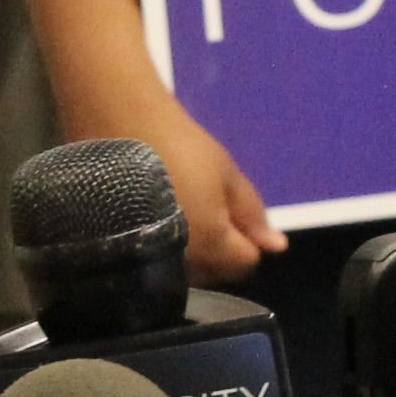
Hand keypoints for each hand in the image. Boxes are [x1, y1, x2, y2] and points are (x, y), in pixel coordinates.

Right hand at [76, 88, 283, 285]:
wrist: (119, 124)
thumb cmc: (181, 144)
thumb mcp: (227, 173)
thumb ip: (252, 213)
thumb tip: (277, 247)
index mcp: (213, 244)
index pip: (246, 262)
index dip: (248, 238)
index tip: (232, 212)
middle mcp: (182, 263)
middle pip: (215, 272)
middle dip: (220, 249)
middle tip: (205, 207)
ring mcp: (149, 259)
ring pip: (184, 271)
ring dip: (190, 250)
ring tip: (179, 212)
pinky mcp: (121, 249)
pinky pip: (153, 262)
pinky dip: (161, 247)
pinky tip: (153, 218)